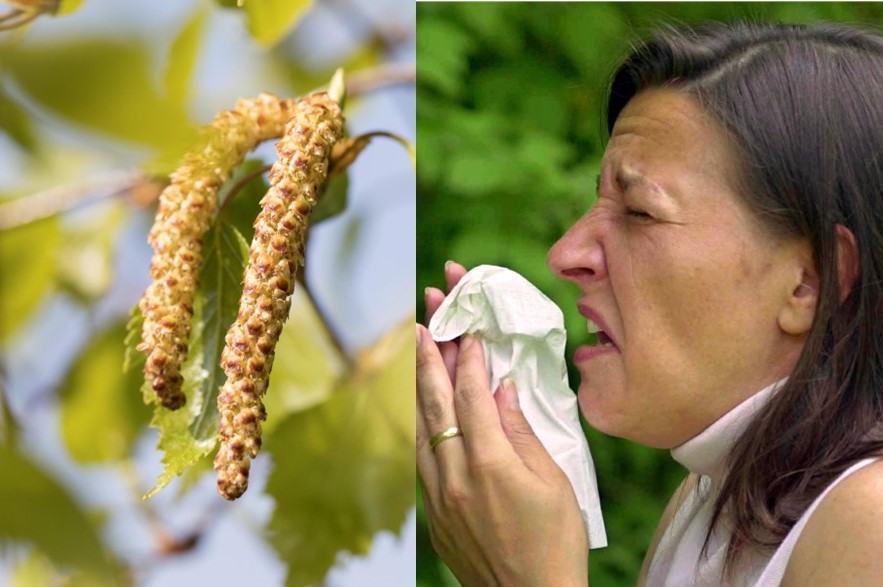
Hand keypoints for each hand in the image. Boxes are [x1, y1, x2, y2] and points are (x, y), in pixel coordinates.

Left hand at [417, 261, 588, 586]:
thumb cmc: (555, 543)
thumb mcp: (552, 482)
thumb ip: (521, 431)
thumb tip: (501, 388)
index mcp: (490, 464)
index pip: (472, 394)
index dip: (469, 356)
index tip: (467, 326)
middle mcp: (455, 475)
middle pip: (436, 401)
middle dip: (432, 352)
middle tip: (428, 314)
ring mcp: (439, 495)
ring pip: (421, 425)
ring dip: (422, 383)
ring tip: (421, 347)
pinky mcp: (435, 513)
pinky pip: (421, 453)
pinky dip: (424, 421)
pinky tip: (428, 405)